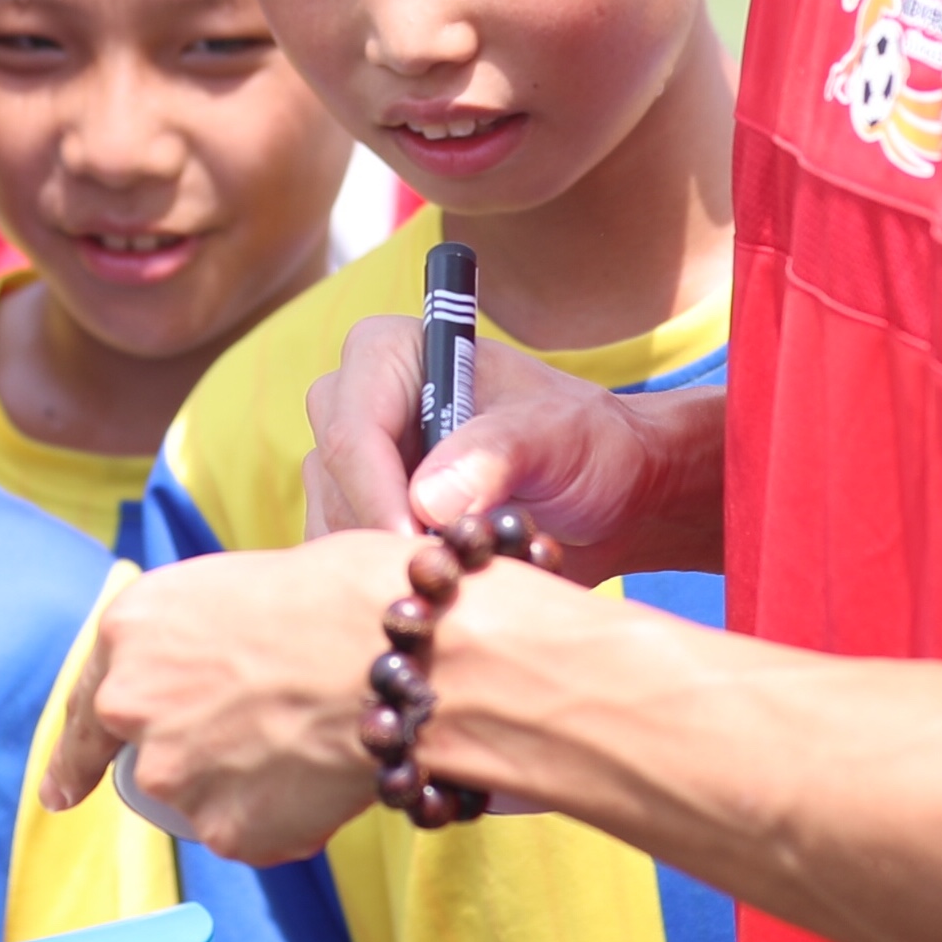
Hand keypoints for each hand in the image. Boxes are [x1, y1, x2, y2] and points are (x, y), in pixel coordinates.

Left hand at [41, 535, 410, 862]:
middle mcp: (131, 702)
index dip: (75, 757)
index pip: (85, 710)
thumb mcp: (246, 584)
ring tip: (315, 742)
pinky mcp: (222, 829)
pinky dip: (286, 817)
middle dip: (191, 761)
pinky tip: (328, 775)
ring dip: (247, 785)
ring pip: (203, 798)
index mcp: (131, 626)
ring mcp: (173, 772)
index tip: (61, 793)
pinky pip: (250, 833)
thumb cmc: (349, 594)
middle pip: (146, 760)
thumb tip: (215, 668)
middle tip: (254, 745)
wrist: (411, 650)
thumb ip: (203, 637)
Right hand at [304, 314, 716, 582]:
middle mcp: (357, 403)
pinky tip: (449, 588)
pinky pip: (346, 563)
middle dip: (385, 535)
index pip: (352, 430)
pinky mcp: (360, 517)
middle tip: (448, 575)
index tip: (418, 548)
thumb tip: (426, 498)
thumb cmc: (586, 445)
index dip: (376, 495)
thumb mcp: (558, 437)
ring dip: (394, 563)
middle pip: (333, 483)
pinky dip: (391, 583)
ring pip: (334, 529)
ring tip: (467, 574)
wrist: (607, 495)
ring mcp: (354, 465)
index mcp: (392, 353)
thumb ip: (498, 453)